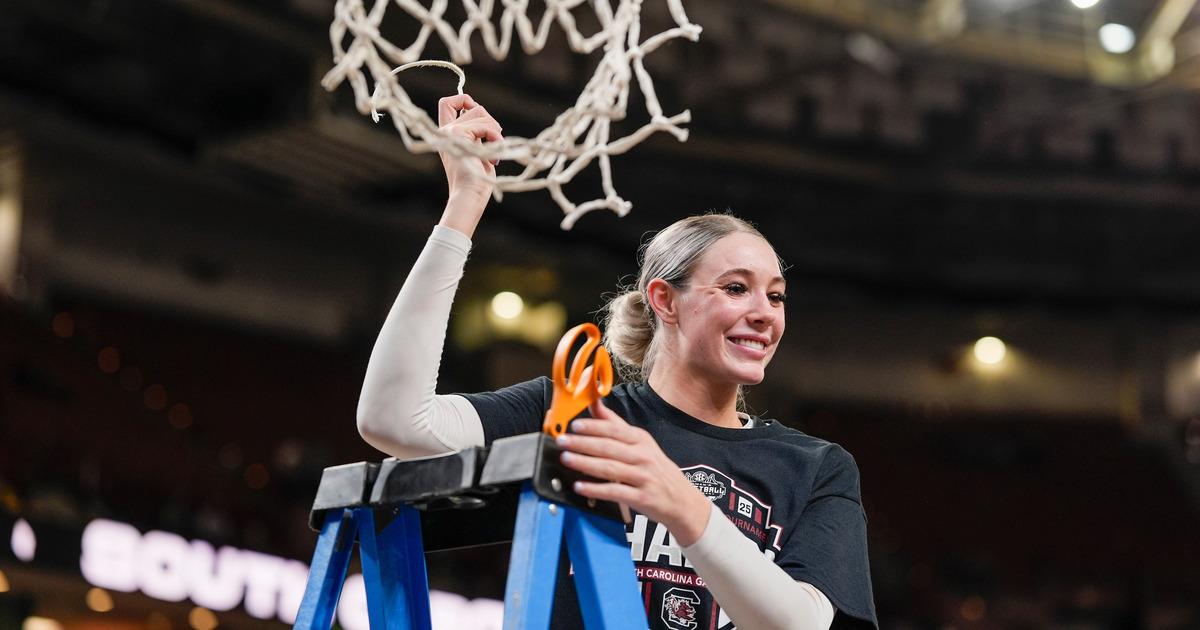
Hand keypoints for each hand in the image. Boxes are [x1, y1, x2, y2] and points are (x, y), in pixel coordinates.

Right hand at [436, 94, 502, 236]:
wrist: (469, 196)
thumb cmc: (475, 180)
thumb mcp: (475, 151)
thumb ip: (475, 132)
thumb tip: (480, 110)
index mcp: (446, 134)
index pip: (447, 103)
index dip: (464, 100)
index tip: (479, 115)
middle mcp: (445, 130)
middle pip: (473, 106)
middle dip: (490, 120)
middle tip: (495, 140)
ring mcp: (451, 132)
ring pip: (481, 112)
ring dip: (495, 131)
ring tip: (494, 152)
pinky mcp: (459, 135)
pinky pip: (485, 126)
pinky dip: (496, 139)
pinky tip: (494, 158)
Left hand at [556, 400, 712, 546]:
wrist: (682, 500)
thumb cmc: (657, 470)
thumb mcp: (641, 444)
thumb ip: (616, 425)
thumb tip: (595, 403)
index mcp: (640, 440)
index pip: (614, 430)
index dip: (594, 426)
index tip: (575, 424)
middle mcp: (643, 456)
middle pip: (609, 447)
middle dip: (583, 443)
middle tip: (562, 441)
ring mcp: (643, 477)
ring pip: (610, 468)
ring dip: (585, 463)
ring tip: (566, 459)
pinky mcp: (641, 497)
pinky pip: (615, 491)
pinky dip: (596, 489)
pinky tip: (580, 486)